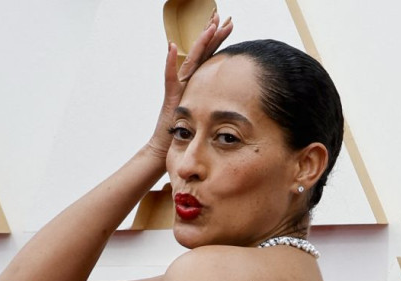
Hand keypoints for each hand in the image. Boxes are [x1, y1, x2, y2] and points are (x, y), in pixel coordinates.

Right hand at [147, 9, 233, 161]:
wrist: (166, 146)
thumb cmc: (188, 135)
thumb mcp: (207, 116)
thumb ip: (216, 106)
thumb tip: (234, 103)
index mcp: (198, 83)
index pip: (210, 57)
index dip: (218, 40)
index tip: (228, 24)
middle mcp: (188, 80)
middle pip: (201, 52)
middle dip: (211, 33)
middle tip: (220, 15)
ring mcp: (178, 86)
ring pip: (190, 60)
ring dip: (199, 42)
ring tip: (208, 26)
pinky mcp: (170, 95)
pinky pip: (169, 77)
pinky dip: (170, 62)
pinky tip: (171, 47)